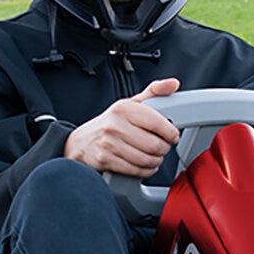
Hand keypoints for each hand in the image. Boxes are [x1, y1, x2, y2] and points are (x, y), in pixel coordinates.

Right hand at [64, 78, 180, 175]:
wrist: (81, 142)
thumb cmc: (111, 123)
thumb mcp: (131, 103)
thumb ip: (154, 92)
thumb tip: (173, 84)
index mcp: (124, 108)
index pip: (157, 123)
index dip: (171, 132)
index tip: (173, 135)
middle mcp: (115, 125)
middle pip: (154, 145)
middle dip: (164, 149)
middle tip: (162, 146)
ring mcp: (109, 144)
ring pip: (146, 160)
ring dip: (156, 161)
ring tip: (154, 156)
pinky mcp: (106, 160)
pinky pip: (136, 170)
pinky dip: (146, 170)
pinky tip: (145, 164)